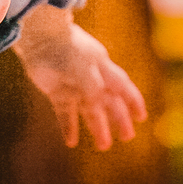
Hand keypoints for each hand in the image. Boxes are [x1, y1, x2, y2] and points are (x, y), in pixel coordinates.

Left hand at [14, 6, 147, 149]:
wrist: (40, 37)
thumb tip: (98, 106)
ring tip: (104, 146)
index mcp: (104, 69)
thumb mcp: (86, 68)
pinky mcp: (57, 92)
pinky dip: (68, 127)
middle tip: (127, 137)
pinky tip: (71, 142)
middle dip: (119, 119)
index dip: (133, 102)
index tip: (141, 117)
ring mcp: (74, 86)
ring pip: (89, 111)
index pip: (123, 87)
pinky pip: (65, 113)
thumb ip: (93, 88)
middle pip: (109, 103)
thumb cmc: (67, 49)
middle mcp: (92, 79)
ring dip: (97, 127)